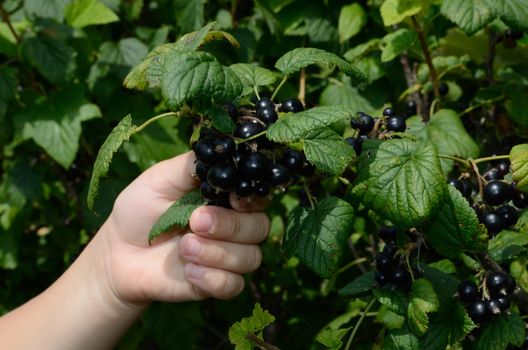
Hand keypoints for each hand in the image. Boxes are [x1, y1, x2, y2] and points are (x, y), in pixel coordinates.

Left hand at [95, 151, 269, 306]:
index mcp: (225, 198)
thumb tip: (220, 150)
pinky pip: (234, 285)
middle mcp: (234, 226)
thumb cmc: (139, 211)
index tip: (232, 197)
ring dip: (219, 253)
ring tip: (184, 248)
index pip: (257, 195)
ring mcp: (228, 256)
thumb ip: (190, 166)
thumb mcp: (159, 179)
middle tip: (196, 221)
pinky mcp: (217, 284)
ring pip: (250, 257)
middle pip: (260, 227)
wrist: (118, 254)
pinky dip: (214, 279)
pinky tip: (189, 272)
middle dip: (230, 225)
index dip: (252, 197)